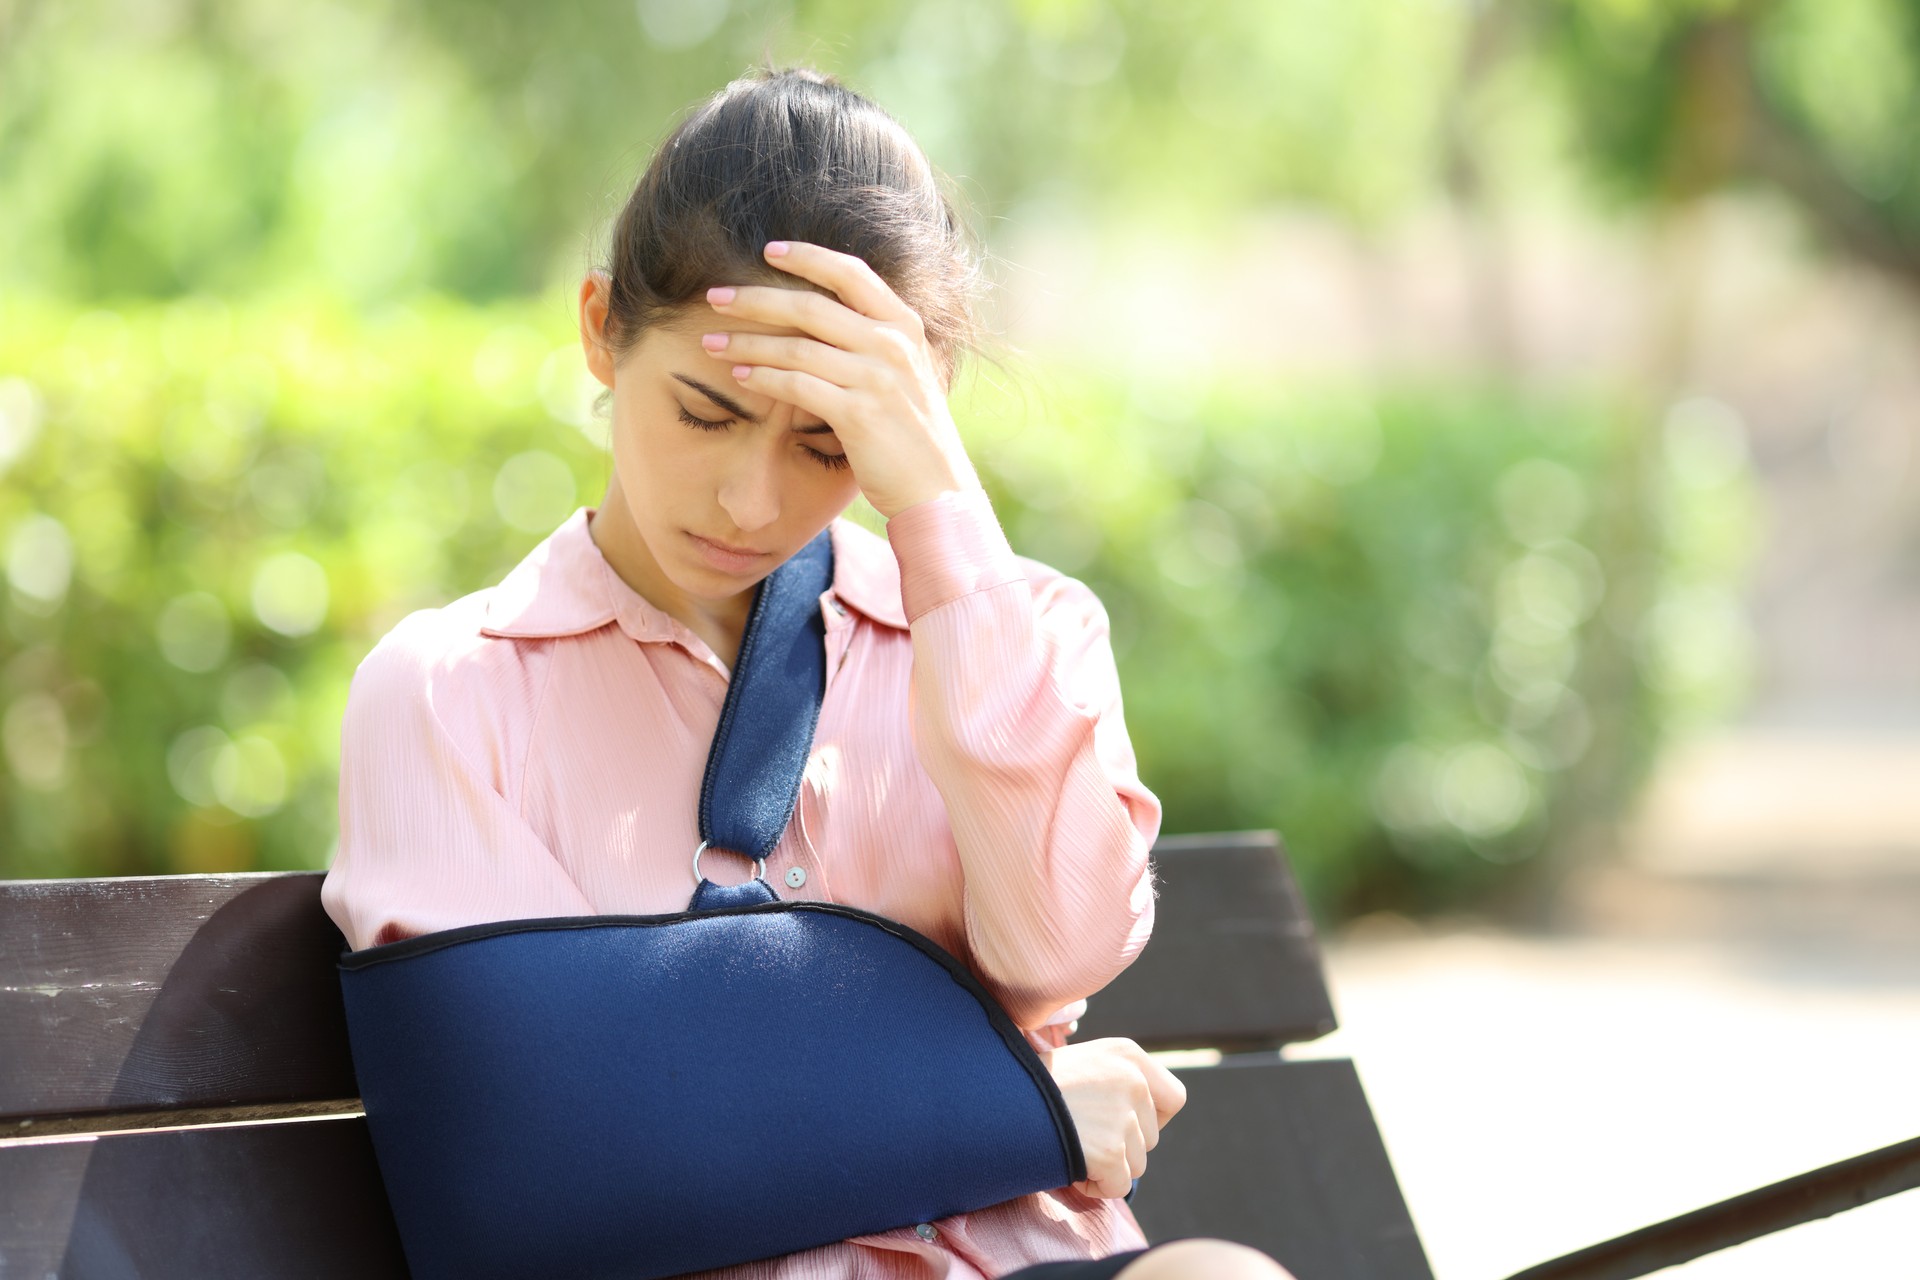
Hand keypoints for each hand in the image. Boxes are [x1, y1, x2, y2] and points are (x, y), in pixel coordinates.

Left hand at [700, 241, 981, 520]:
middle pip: (811, 307)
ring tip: (711, 342)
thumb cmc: (911, 431)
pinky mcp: (859, 414)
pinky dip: (764, 379)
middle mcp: (892, 345)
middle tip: (714, 297)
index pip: (851, 273)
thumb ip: (870, 339)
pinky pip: (798, 387)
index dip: (808, 257)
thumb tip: (815, 314)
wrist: (938, 488)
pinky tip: (740, 376)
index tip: (768, 251)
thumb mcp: (904, 371)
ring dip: (747, 343)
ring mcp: (877, 379)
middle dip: (755, 299)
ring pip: (796, 348)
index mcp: (904, 325)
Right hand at [1042, 1038, 1187, 1198]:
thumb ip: (1115, 1082)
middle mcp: (1134, 1082)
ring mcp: (1124, 1117)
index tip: (1123, 1122)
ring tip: (1069, 1145)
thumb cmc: (1031, 1083)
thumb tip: (1135, 1118)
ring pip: (1136, 1164)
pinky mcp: (1111, 1151)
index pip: (1174, 1097)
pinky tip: (1068, 1165)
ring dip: (1106, 1166)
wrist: (994, 1098)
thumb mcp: (1082, 1062)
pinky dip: (1094, 1185)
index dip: (1152, 1118)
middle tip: (1080, 1135)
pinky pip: (1118, 1186)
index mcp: (1129, 1055)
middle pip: (1151, 1138)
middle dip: (1120, 1146)